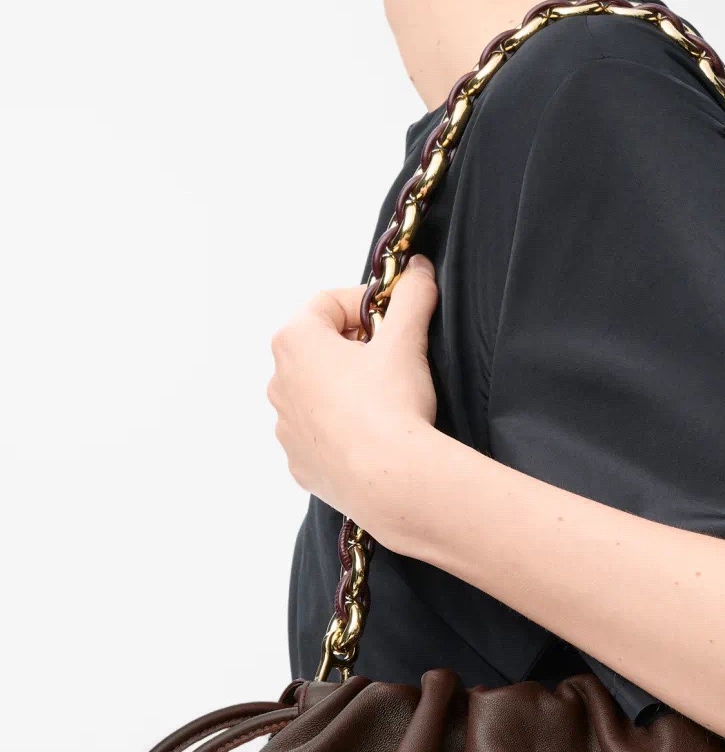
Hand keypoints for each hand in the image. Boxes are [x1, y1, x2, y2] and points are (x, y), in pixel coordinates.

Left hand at [267, 255, 439, 545]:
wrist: (391, 480)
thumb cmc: (391, 406)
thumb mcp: (407, 340)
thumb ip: (412, 297)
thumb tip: (418, 270)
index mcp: (295, 341)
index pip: (327, 303)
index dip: (365, 306)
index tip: (393, 320)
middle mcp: (278, 382)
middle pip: (318, 349)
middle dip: (354, 349)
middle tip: (392, 361)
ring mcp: (285, 427)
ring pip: (316, 394)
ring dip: (345, 391)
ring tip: (384, 403)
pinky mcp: (300, 463)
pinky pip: (319, 437)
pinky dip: (341, 431)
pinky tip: (373, 437)